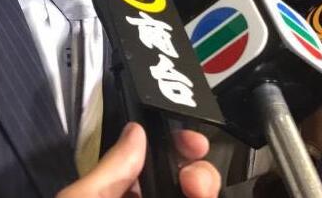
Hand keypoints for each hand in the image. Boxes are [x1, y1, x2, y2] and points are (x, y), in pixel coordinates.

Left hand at [56, 123, 220, 197]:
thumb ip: (110, 167)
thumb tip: (136, 130)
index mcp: (114, 193)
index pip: (151, 162)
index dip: (174, 145)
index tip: (192, 141)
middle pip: (182, 179)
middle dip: (198, 170)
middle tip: (195, 180)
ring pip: (200, 194)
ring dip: (207, 184)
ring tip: (200, 191)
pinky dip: (211, 196)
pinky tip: (205, 196)